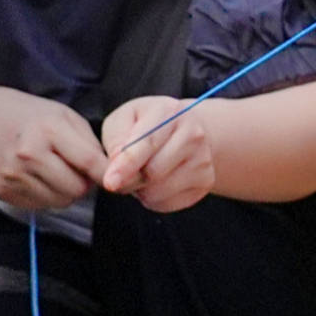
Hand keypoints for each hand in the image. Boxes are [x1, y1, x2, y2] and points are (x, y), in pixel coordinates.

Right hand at [0, 89, 110, 214]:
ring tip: (55, 170)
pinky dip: (46, 195)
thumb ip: (90, 144)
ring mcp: (13, 175)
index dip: (108, 173)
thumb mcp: (65, 116)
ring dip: (65, 191)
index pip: (89, 162)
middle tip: (77, 169)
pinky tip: (37, 176)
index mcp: (48, 130)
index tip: (116, 177)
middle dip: (84, 183)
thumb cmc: (32, 118)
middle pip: (77, 190)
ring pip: (60, 202)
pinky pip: (40, 205)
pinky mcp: (3, 191)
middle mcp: (28, 154)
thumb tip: (109, 174)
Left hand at [100, 96, 221, 212]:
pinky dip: (153, 199)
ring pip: (158, 191)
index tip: (110, 182)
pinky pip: (168, 203)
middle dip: (129, 179)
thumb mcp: (124, 119)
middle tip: (120, 174)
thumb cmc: (146, 124)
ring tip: (141, 173)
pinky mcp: (206, 182)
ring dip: (140, 190)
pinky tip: (155, 182)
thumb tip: (117, 163)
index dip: (126, 165)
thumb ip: (116, 138)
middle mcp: (193, 134)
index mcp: (170, 112)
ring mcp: (203, 159)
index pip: (147, 143)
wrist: (185, 131)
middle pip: (153, 172)